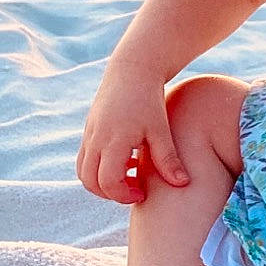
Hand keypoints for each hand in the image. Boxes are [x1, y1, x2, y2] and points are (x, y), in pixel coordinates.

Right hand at [75, 60, 190, 203]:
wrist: (132, 70)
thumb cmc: (149, 99)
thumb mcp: (161, 130)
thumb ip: (168, 159)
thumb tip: (183, 184)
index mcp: (113, 141)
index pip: (108, 182)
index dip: (123, 195)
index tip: (142, 193)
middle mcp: (95, 139)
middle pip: (89, 182)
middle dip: (110, 193)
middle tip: (135, 189)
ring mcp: (89, 134)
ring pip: (83, 172)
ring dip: (102, 182)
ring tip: (130, 176)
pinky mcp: (89, 130)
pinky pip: (85, 159)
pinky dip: (99, 168)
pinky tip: (125, 160)